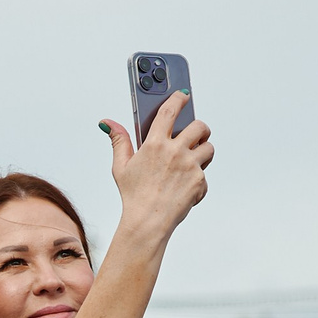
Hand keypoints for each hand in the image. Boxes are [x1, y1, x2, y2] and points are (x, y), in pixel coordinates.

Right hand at [96, 87, 213, 245]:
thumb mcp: (122, 166)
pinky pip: (205, 174)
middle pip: (199, 126)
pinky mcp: (200, 181)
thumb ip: (119, 140)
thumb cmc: (134, 195)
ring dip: (203, 151)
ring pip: (209, 148)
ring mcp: (190, 166)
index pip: (170, 110)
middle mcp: (175, 151)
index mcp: (155, 144)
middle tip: (195, 133)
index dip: (178, 98)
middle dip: (200, 128)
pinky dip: (198, 179)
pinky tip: (184, 186)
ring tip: (192, 159)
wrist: (148, 222)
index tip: (183, 95)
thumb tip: (108, 123)